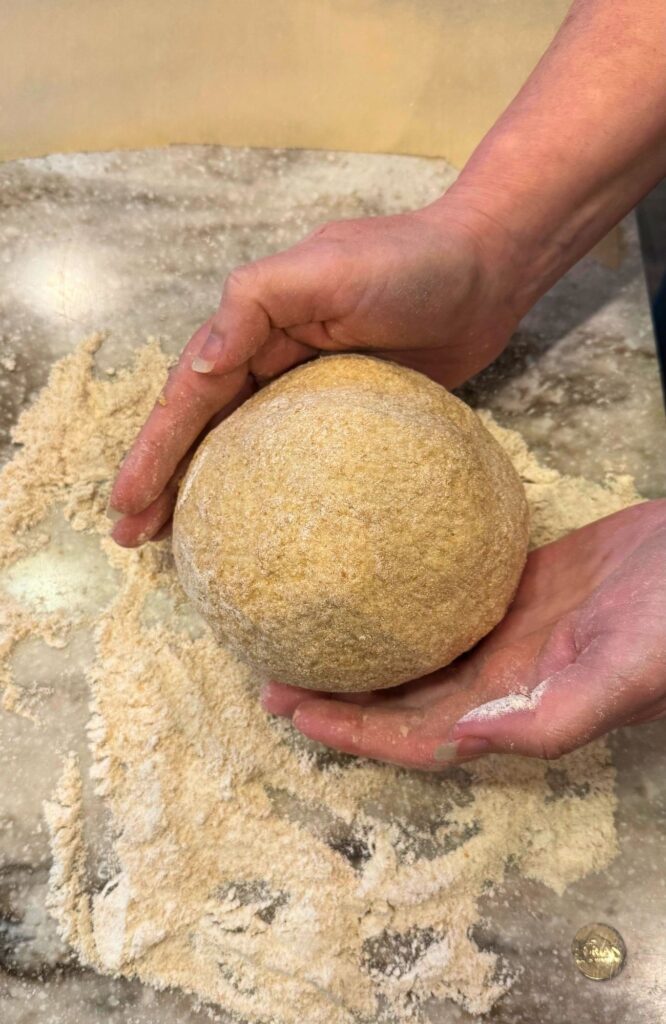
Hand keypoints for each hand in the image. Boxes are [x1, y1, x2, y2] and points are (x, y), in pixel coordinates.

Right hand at [109, 197, 519, 545]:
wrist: (488, 272)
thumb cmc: (410, 263)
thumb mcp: (325, 270)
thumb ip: (256, 304)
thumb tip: (200, 367)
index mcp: (254, 324)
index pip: (191, 395)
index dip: (156, 449)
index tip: (126, 502)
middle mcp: (270, 356)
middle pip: (204, 426)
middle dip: (164, 478)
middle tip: (132, 537)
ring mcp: (308, 388)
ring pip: (243, 446)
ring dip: (205, 489)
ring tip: (174, 542)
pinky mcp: (349, 414)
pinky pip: (297, 457)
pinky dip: (269, 489)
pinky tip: (259, 525)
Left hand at [262, 500, 665, 767]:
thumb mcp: (622, 673)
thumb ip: (549, 716)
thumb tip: (463, 739)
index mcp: (517, 710)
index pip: (417, 737)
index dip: (355, 732)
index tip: (295, 713)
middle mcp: (501, 680)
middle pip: (401, 701)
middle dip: (337, 698)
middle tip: (272, 677)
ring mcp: (506, 633)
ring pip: (415, 656)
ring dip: (360, 655)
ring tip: (302, 640)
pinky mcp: (513, 588)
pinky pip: (440, 605)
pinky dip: (398, 605)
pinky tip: (366, 588)